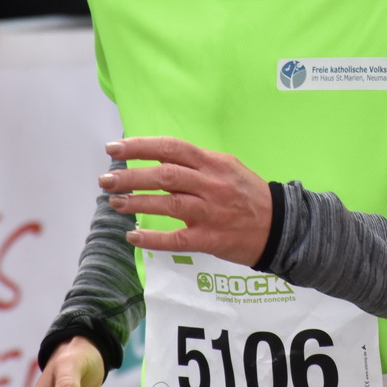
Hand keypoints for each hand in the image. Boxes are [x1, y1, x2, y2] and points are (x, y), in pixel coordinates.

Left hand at [105, 137, 273, 265]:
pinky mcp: (211, 239)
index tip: (114, 149)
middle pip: (165, 175)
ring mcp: (211, 213)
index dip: (140, 147)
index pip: (171, 148)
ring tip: (114, 202)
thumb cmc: (248, 194)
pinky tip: (134, 236)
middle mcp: (211, 185)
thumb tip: (156, 157)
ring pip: (168, 204)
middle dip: (131, 176)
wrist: (280, 226)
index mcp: (213, 163)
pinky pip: (177, 239)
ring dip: (136, 203)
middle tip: (105, 179)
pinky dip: (153, 238)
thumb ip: (195, 163)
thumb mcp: (227, 168)